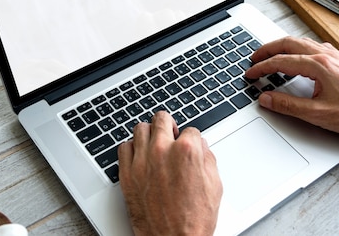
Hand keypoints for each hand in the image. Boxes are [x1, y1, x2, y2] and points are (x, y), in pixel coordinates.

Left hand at [118, 111, 221, 235]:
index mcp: (186, 151)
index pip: (190, 129)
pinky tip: (140, 155)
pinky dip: (132, 148)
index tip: (190, 145)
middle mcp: (162, 151)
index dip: (192, 139)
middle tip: (171, 133)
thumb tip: (201, 147)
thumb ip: (208, 158)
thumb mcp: (214, 185)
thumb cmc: (193, 219)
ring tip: (154, 143)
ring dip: (149, 134)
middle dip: (169, 125)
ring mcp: (142, 161)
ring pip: (140, 128)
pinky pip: (124, 147)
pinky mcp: (127, 173)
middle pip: (162, 119)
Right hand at [245, 36, 338, 135]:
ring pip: (301, 42)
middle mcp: (327, 56)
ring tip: (271, 55)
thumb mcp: (317, 114)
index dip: (262, 67)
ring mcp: (335, 56)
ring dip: (283, 47)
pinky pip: (313, 47)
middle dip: (268, 50)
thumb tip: (266, 98)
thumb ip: (287, 105)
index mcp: (319, 66)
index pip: (281, 61)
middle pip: (289, 43)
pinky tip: (297, 57)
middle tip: (254, 58)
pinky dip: (298, 49)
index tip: (250, 73)